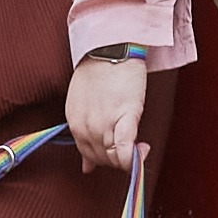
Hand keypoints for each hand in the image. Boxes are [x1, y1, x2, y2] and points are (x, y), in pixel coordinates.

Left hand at [66, 55, 147, 172]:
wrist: (111, 49)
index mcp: (75, 124)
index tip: (117, 151)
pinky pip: (126, 151)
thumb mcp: (82, 106)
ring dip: (129, 157)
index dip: (106, 158)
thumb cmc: (98, 72)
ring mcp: (103, 125)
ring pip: (115, 159)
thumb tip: (86, 168)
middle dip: (118, 159)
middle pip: (103, 160)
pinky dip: (134, 158)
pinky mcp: (124, 118)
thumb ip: (84, 136)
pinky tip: (143, 150)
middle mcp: (85, 128)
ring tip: (140, 145)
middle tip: (131, 147)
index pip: (89, 156)